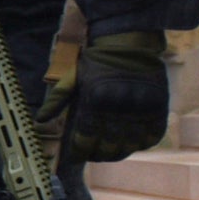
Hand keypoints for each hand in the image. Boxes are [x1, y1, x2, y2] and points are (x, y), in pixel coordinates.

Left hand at [60, 31, 171, 163]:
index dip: (79, 151)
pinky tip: (131, 143)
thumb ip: (57, 99)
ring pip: (129, 146)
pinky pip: (151, 137)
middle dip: (97, 155)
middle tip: (92, 154)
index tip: (76, 155)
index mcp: (96, 98)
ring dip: (118, 153)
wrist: (129, 43)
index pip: (85, 137)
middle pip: (107, 146)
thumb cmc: (97, 61)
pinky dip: (140, 145)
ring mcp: (141, 108)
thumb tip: (39, 120)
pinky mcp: (159, 107)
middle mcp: (119, 106)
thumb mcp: (73, 77)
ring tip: (109, 152)